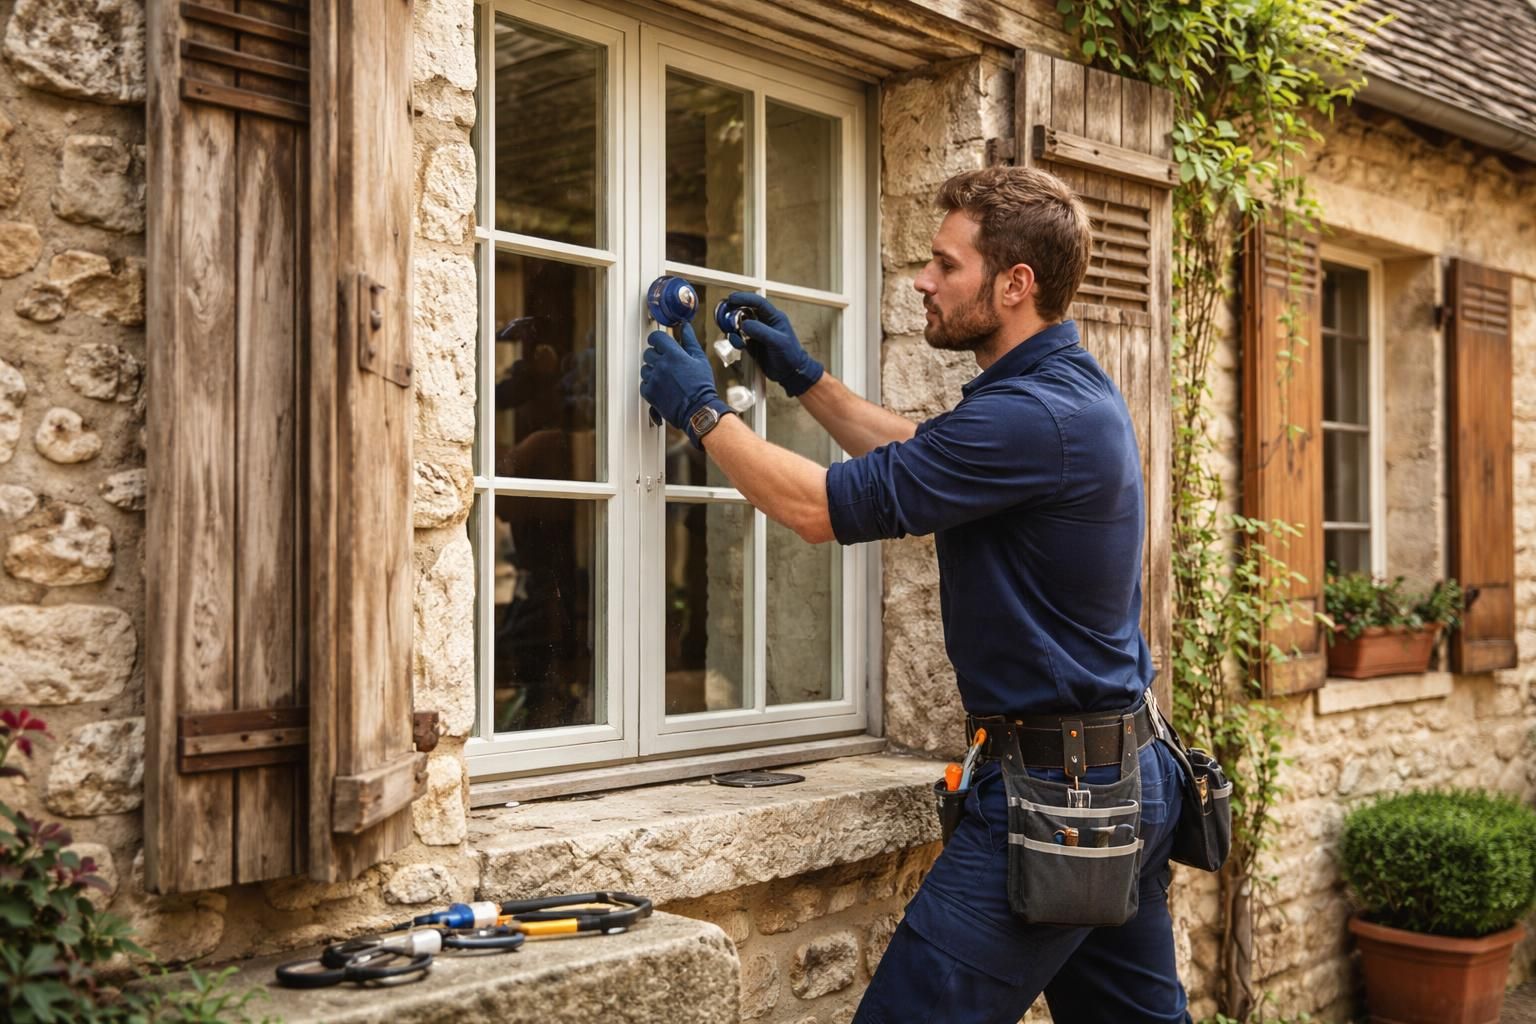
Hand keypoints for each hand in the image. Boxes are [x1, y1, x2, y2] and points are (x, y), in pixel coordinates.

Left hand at [640, 321, 727, 448]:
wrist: (698, 410)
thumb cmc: (702, 386)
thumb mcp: (700, 359)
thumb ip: (690, 340)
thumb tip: (685, 326)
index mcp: (673, 354)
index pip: (655, 338)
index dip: (657, 340)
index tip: (660, 344)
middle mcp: (661, 365)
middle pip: (648, 353)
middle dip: (656, 356)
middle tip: (667, 364)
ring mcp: (653, 379)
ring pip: (645, 369)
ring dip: (653, 371)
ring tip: (666, 378)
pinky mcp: (649, 393)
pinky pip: (643, 384)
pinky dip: (650, 385)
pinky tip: (662, 388)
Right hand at [722, 292, 823, 397]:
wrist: (790, 373)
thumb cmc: (790, 355)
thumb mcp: (777, 341)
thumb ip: (761, 331)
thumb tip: (744, 324)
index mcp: (774, 317)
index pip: (758, 302)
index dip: (744, 298)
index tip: (732, 298)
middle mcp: (764, 323)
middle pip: (745, 311)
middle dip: (734, 313)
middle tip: (725, 317)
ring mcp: (757, 333)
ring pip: (740, 325)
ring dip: (734, 329)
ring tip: (736, 337)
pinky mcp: (752, 344)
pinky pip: (740, 338)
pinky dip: (736, 340)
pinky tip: (739, 345)